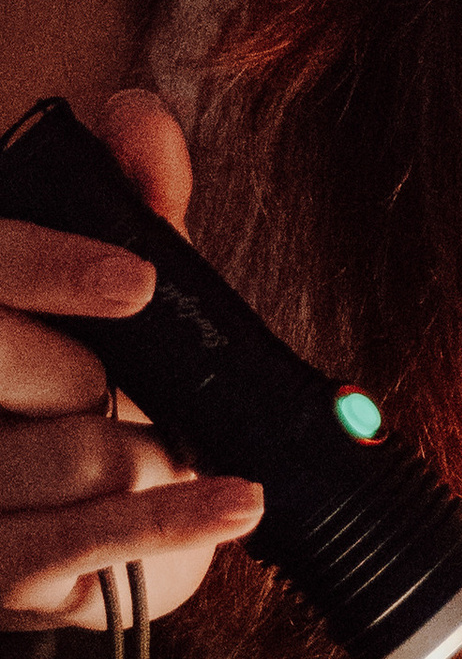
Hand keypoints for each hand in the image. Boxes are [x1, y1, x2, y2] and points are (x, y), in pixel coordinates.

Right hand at [0, 88, 262, 629]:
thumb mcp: (101, 278)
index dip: (51, 270)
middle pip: (26, 365)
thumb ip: (123, 191)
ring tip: (145, 449)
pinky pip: (92, 539)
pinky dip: (178, 519)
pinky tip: (239, 500)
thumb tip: (140, 119)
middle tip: (112, 385)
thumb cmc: (78, 379)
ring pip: (81, 453)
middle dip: (98, 375)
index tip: (138, 284)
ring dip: (148, 451)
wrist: (64, 521)